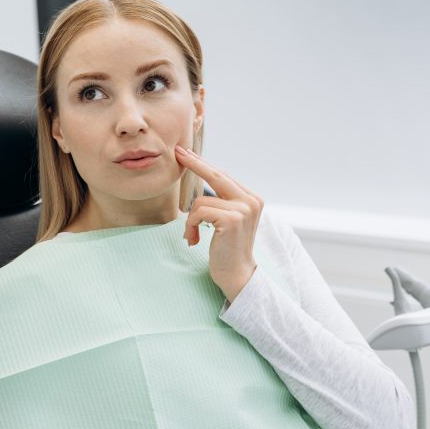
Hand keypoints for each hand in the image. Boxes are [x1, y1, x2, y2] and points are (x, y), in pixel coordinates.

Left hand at [174, 145, 262, 301]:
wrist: (238, 275)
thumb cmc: (227, 250)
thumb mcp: (228, 221)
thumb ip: (221, 201)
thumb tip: (202, 179)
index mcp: (252, 199)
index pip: (223, 176)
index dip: (203, 165)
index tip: (188, 153)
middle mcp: (251, 200)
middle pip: (215, 175)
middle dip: (194, 163)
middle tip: (178, 153)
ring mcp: (243, 209)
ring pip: (201, 201)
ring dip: (190, 220)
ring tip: (193, 236)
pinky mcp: (231, 219)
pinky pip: (198, 212)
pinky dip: (190, 226)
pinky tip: (194, 240)